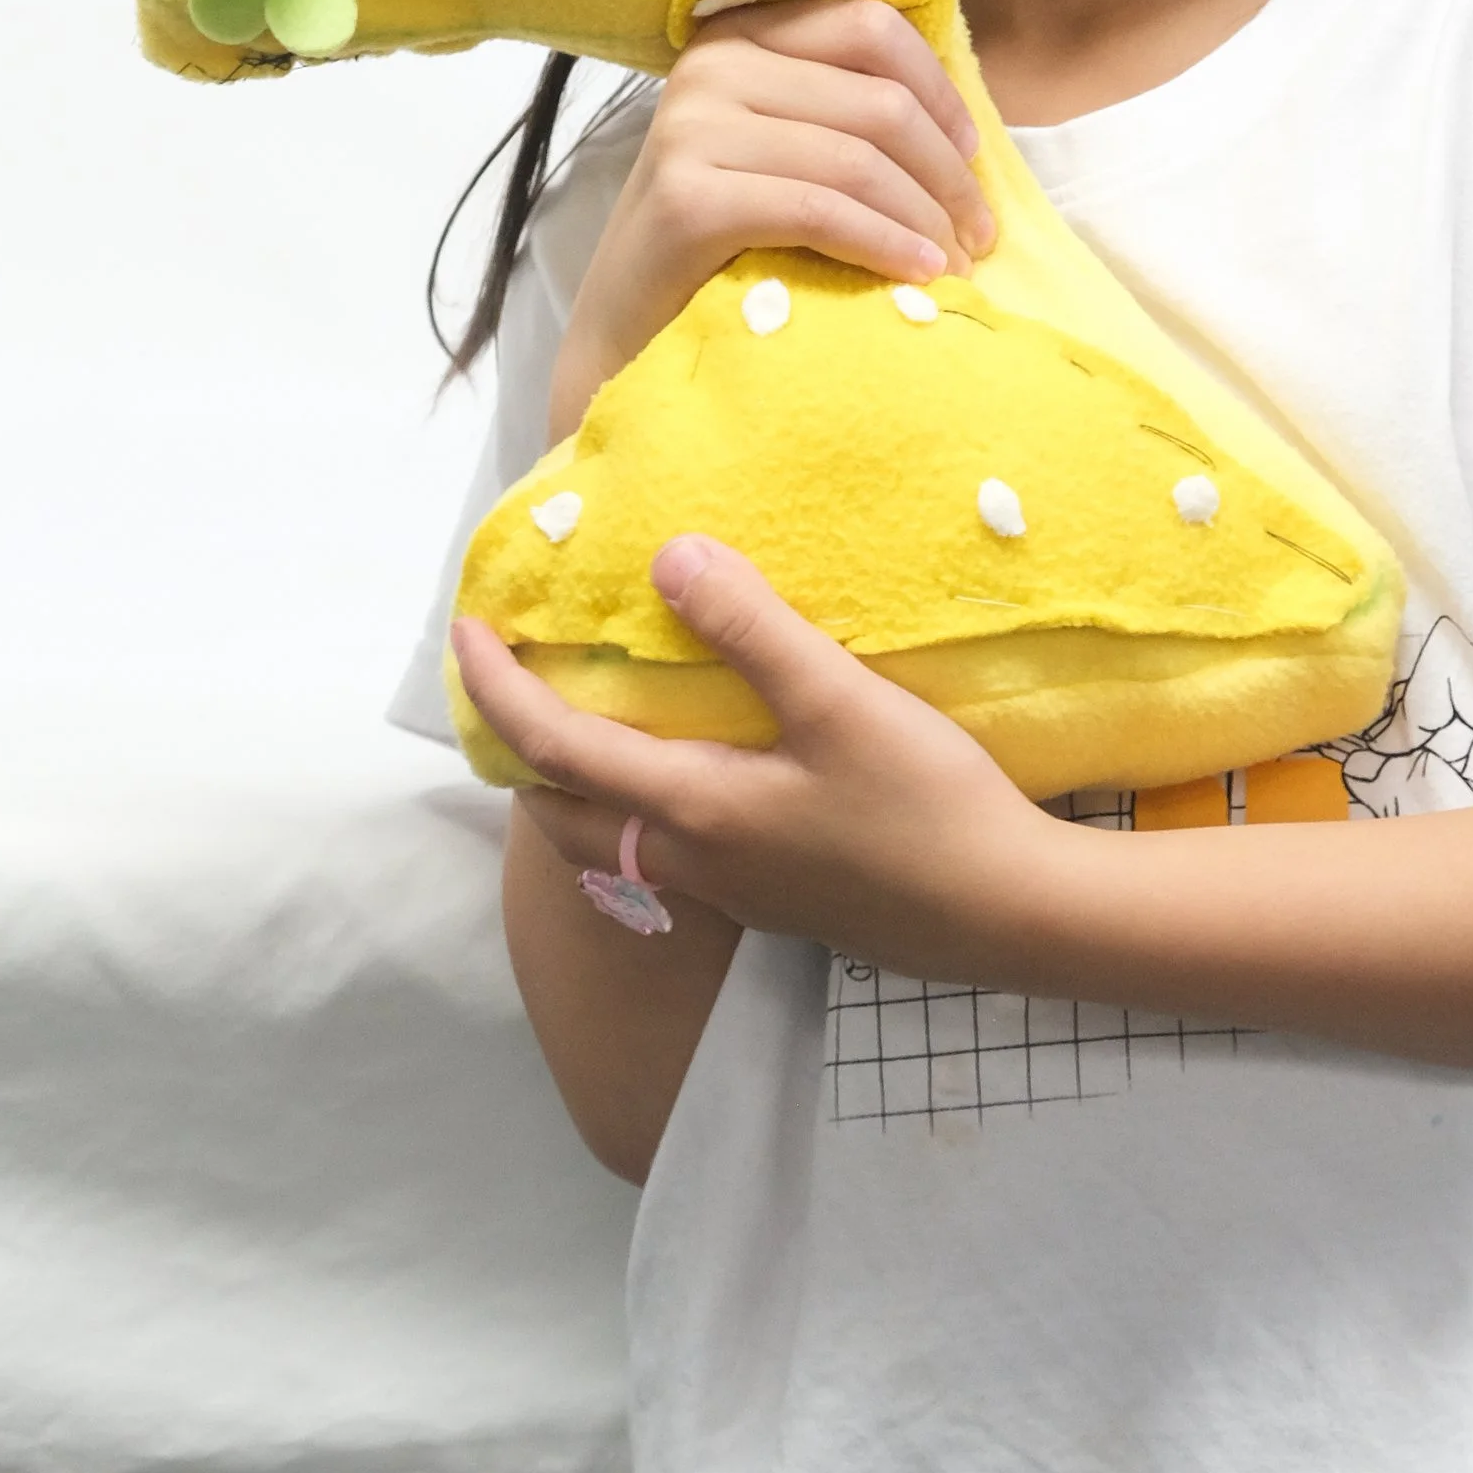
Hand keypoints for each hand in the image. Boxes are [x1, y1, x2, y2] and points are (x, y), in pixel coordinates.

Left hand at [454, 536, 1061, 982]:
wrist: (1003, 914)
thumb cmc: (922, 806)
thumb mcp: (838, 701)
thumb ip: (751, 629)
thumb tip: (669, 559)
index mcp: (690, 810)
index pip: (554, 748)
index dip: (499, 688)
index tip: (469, 629)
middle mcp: (691, 862)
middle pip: (559, 813)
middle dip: (518, 749)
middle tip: (513, 680)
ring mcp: (731, 890)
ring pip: (609, 839)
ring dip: (573, 780)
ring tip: (587, 712)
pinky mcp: (773, 897)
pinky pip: (662, 848)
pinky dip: (632, 800)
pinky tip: (686, 762)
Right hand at [549, 0, 994, 433]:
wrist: (628, 330)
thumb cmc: (728, 243)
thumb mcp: (785, 151)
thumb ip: (847, 113)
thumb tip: (964, 128)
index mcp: (742, 35)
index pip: (871, 28)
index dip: (939, 91)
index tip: (972, 156)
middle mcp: (712, 65)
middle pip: (878, 101)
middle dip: (946, 173)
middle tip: (977, 234)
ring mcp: (692, 127)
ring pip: (856, 159)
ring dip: (925, 218)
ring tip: (955, 265)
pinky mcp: (687, 196)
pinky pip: (820, 210)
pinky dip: (883, 243)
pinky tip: (917, 273)